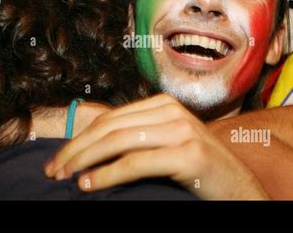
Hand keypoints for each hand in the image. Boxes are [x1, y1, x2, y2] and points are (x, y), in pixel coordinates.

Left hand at [44, 94, 268, 199]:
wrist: (239, 186)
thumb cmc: (197, 169)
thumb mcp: (165, 144)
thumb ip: (137, 137)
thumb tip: (92, 146)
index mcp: (162, 104)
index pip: (110, 119)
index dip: (79, 138)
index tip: (59, 158)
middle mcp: (171, 111)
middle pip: (109, 128)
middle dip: (75, 149)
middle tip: (53, 169)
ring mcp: (182, 130)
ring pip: (118, 141)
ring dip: (84, 161)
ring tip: (65, 177)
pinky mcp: (189, 153)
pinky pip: (135, 163)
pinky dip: (107, 174)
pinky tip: (88, 184)